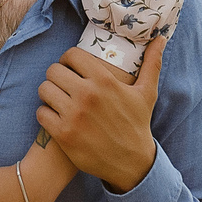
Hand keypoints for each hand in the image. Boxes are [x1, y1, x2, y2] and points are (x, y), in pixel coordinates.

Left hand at [36, 37, 163, 193]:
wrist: (131, 163)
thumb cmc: (138, 124)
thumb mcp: (147, 93)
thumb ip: (152, 63)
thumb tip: (161, 38)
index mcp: (104, 81)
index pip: (71, 55)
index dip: (68, 59)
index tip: (70, 67)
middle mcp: (87, 95)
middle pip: (53, 70)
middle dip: (56, 75)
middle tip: (62, 84)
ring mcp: (74, 116)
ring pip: (44, 90)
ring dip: (48, 93)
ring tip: (57, 98)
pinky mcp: (64, 135)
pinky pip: (41, 113)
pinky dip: (45, 114)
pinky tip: (55, 117)